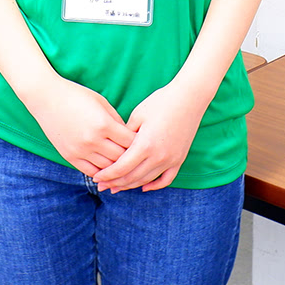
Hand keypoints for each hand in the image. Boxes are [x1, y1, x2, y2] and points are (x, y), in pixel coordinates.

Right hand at [24, 77, 134, 176]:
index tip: (145, 142)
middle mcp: (93, 140)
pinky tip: (109, 169)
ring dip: (118, 167)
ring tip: (127, 165)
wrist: (46, 98)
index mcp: (103, 124)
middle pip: (121, 157)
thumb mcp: (101, 103)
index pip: (130, 142)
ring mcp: (80, 150)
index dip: (140, 143)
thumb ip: (117, 121)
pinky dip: (103, 172)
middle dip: (132, 157)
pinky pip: (92, 172)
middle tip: (140, 157)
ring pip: (108, 168)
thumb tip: (130, 137)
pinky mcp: (70, 157)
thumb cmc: (76, 95)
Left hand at [91, 82, 206, 192]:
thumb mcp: (137, 116)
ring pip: (146, 180)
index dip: (107, 175)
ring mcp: (171, 160)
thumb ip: (125, 136)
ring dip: (130, 185)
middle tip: (102, 185)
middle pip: (132, 177)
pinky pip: (166, 179)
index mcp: (145, 145)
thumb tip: (114, 149)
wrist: (189, 98)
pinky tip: (143, 187)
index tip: (96, 178)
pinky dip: (154, 185)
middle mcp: (158, 156)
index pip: (121, 168)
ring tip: (117, 187)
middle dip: (115, 183)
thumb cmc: (160, 102)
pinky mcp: (179, 159)